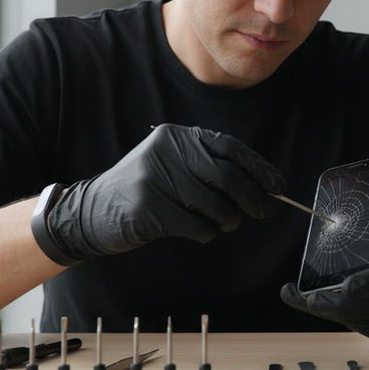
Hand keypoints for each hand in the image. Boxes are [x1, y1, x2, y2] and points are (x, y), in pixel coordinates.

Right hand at [40, 124, 284, 263]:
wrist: (90, 213)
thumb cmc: (145, 192)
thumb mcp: (174, 166)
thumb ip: (210, 168)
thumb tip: (263, 186)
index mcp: (178, 136)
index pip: (230, 148)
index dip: (259, 169)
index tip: (277, 187)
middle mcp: (168, 150)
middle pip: (228, 176)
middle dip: (253, 198)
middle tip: (263, 212)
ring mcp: (156, 177)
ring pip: (215, 204)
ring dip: (227, 220)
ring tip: (223, 224)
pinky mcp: (148, 207)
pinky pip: (196, 225)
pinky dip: (206, 233)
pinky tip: (199, 231)